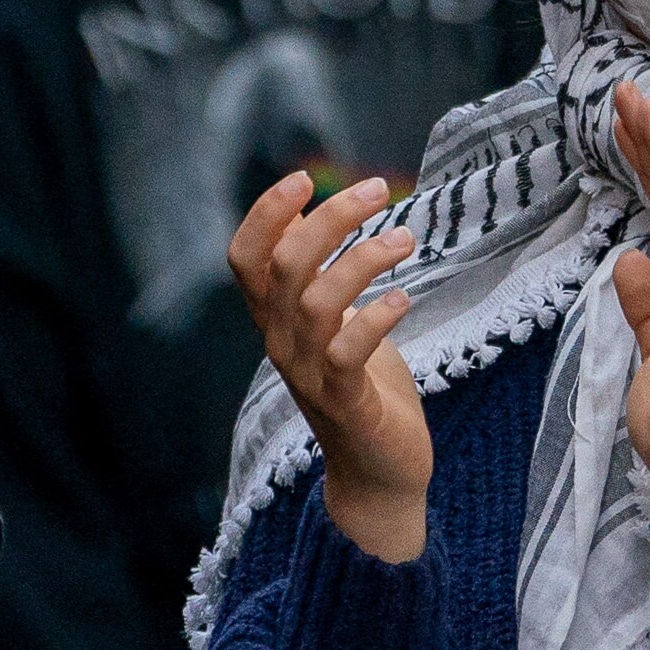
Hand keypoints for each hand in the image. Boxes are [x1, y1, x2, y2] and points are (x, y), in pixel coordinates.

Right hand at [228, 168, 430, 561]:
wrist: (379, 471)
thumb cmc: (360, 382)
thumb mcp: (331, 318)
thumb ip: (310, 271)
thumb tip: (297, 207)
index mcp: (275, 319)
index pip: (245, 259)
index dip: (264, 213)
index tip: (305, 178)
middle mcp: (281, 344)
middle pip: (285, 266)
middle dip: (330, 218)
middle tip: (377, 189)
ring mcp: (309, 376)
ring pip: (316, 303)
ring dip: (363, 258)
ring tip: (405, 237)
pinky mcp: (346, 404)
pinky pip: (347, 354)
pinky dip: (375, 318)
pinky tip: (404, 298)